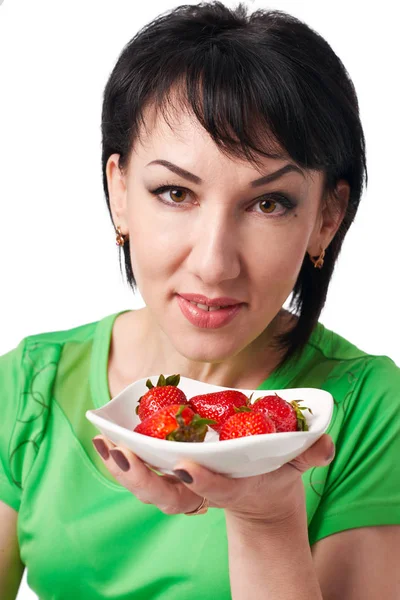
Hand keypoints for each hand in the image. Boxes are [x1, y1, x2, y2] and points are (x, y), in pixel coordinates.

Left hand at [92, 434, 334, 523]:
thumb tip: (323, 444)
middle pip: (170, 497)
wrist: (258, 489)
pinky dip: (121, 458)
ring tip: (107, 444)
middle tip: (125, 457)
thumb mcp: (297, 461)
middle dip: (146, 481)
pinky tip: (105, 437)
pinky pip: (143, 470)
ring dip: (126, 469)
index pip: (217, 491)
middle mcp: (203, 490)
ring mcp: (184, 484)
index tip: (186, 468)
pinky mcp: (170, 472)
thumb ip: (311, 452)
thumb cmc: (275, 470)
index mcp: (234, 489)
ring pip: (151, 488)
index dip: (202, 482)